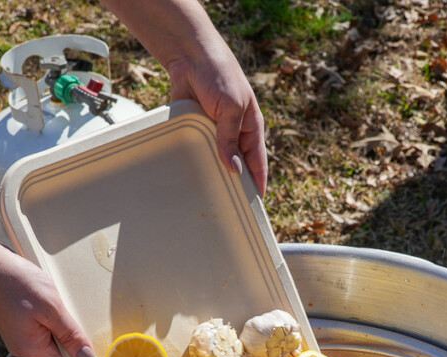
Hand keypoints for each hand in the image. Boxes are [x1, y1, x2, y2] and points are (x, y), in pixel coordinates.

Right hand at [0, 249, 95, 356]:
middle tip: (101, 351)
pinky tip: (61, 315)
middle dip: (78, 356)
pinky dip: (56, 328)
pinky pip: (44, 334)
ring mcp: (21, 337)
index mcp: (32, 349)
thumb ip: (70, 335)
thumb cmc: (17, 282)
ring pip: (53, 346)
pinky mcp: (19, 326)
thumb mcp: (51, 308)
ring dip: (67, 339)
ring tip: (80, 326)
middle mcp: (25, 348)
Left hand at [167, 44, 266, 194]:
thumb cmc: (220, 76)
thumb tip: (234, 170)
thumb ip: (230, 139)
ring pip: (215, 161)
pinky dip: (193, 162)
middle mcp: (234, 134)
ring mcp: (214, 133)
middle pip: (236, 166)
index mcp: (251, 129)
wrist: (190, 57)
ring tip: (208, 198)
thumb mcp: (231, 108)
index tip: (255, 207)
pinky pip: (195, 151)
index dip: (257, 184)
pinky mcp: (194, 130)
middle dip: (234, 185)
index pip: (258, 163)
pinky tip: (189, 177)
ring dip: (211, 175)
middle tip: (229, 209)